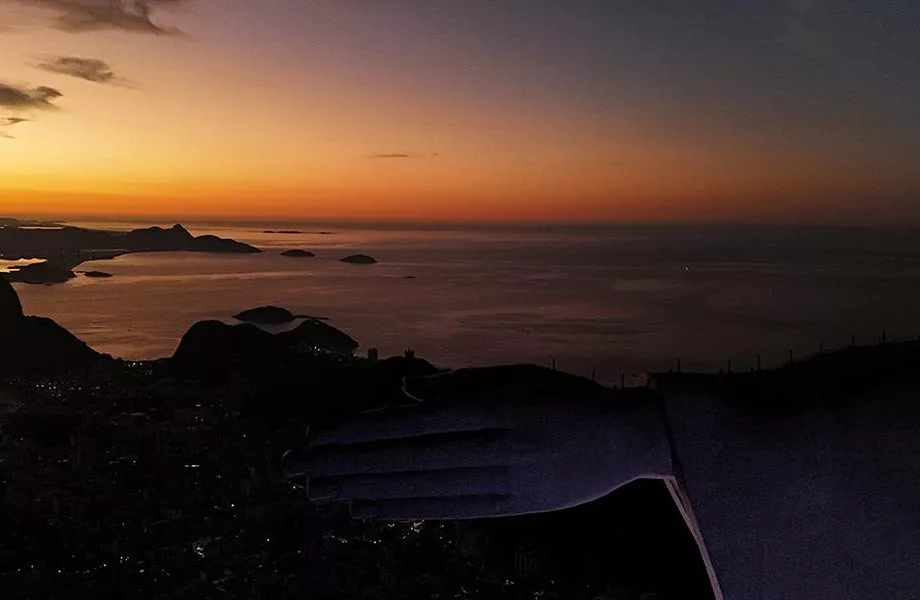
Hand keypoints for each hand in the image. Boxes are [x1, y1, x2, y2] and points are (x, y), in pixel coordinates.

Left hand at [283, 365, 672, 519]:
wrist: (625, 439)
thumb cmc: (563, 399)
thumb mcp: (512, 378)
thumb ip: (459, 386)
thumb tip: (404, 394)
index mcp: (486, 406)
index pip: (406, 424)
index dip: (356, 433)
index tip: (315, 437)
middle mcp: (488, 444)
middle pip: (401, 458)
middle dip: (342, 463)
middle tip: (294, 468)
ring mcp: (499, 479)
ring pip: (416, 487)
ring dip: (360, 488)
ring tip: (316, 491)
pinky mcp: (509, 506)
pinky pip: (444, 509)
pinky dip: (400, 508)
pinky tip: (364, 508)